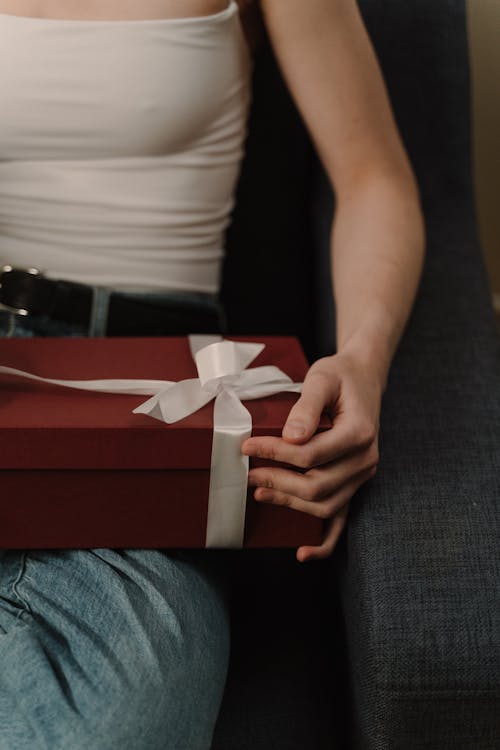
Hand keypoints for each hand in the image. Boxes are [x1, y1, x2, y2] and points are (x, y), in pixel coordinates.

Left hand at [241, 351, 382, 561]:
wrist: (363, 379)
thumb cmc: (340, 376)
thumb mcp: (322, 378)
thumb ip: (307, 406)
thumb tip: (290, 436)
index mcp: (359, 433)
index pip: (311, 454)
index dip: (275, 453)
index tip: (247, 446)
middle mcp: (365, 460)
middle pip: (317, 485)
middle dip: (277, 481)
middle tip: (247, 472)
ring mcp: (361, 476)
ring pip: (324, 505)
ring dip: (289, 503)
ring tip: (259, 491)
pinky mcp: (354, 483)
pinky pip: (342, 520)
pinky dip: (324, 542)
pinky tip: (301, 553)